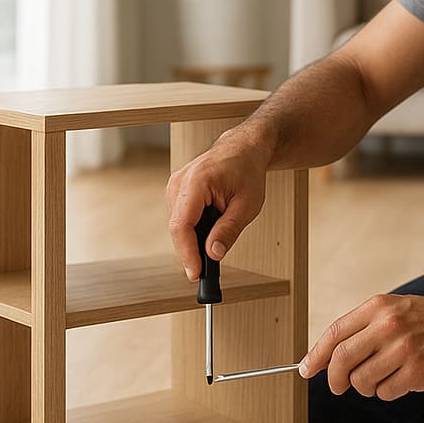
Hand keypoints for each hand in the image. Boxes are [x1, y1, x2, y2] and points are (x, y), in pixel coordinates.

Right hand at [166, 127, 267, 279]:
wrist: (244, 149)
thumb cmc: (247, 171)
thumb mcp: (247, 205)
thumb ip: (229, 230)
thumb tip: (213, 254)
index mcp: (196, 182)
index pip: (182, 225)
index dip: (187, 253)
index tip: (195, 274)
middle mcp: (179, 183)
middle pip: (178, 229)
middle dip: (192, 252)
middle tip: (208, 272)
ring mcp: (175, 186)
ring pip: (179, 226)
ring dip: (195, 239)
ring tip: (216, 242)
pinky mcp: (177, 191)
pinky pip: (182, 218)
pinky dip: (194, 229)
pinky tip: (210, 229)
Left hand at [299, 294, 423, 399]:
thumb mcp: (396, 309)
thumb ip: (364, 326)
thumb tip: (326, 354)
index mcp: (379, 307)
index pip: (335, 333)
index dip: (315, 355)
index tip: (306, 370)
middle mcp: (388, 325)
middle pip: (341, 360)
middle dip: (334, 379)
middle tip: (338, 387)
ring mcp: (403, 349)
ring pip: (361, 381)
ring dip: (366, 386)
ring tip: (383, 377)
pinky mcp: (417, 372)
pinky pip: (385, 393)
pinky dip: (388, 391)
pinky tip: (403, 379)